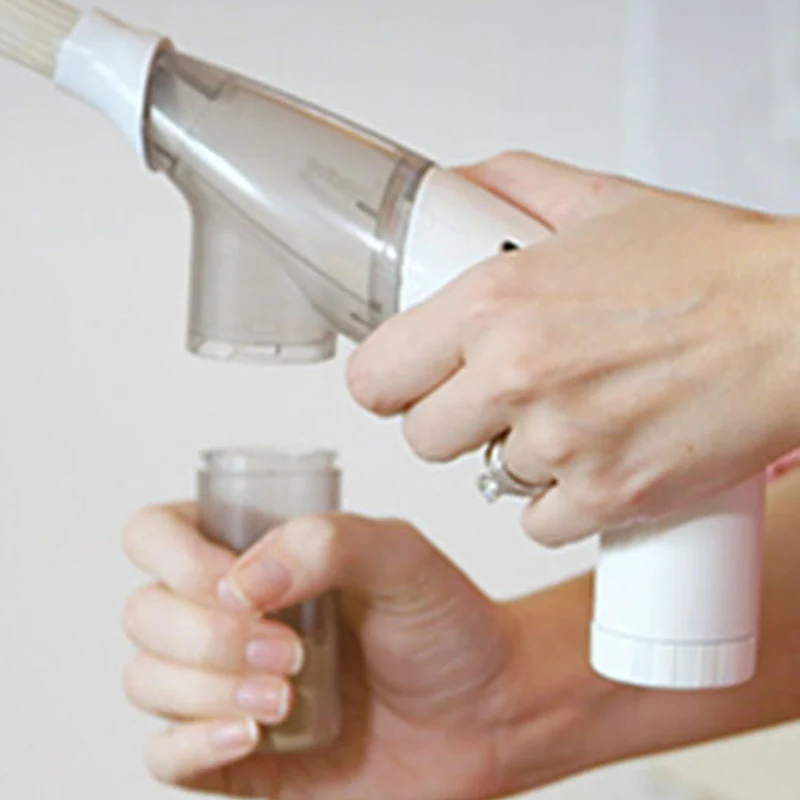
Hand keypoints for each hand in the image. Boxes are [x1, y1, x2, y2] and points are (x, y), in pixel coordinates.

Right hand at [121, 505, 612, 798]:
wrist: (483, 713)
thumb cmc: (441, 625)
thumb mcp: (400, 555)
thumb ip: (326, 542)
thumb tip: (241, 582)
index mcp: (252, 553)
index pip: (157, 535)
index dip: (177, 558)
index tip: (236, 584)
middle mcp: (227, 615)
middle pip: (144, 613)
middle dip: (206, 635)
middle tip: (288, 651)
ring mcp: (221, 685)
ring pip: (146, 680)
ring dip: (206, 689)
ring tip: (285, 697)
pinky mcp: (230, 755)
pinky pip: (163, 755)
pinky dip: (192, 745)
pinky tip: (249, 734)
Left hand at [348, 152, 799, 544]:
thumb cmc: (712, 267)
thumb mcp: (602, 201)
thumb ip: (516, 185)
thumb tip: (462, 184)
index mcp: (495, 303)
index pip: (376, 376)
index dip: (386, 384)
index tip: (404, 383)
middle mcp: (518, 375)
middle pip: (420, 438)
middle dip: (448, 422)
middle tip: (489, 400)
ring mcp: (562, 442)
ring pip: (485, 480)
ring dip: (514, 457)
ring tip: (565, 418)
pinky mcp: (609, 495)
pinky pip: (541, 522)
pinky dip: (560, 502)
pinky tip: (592, 462)